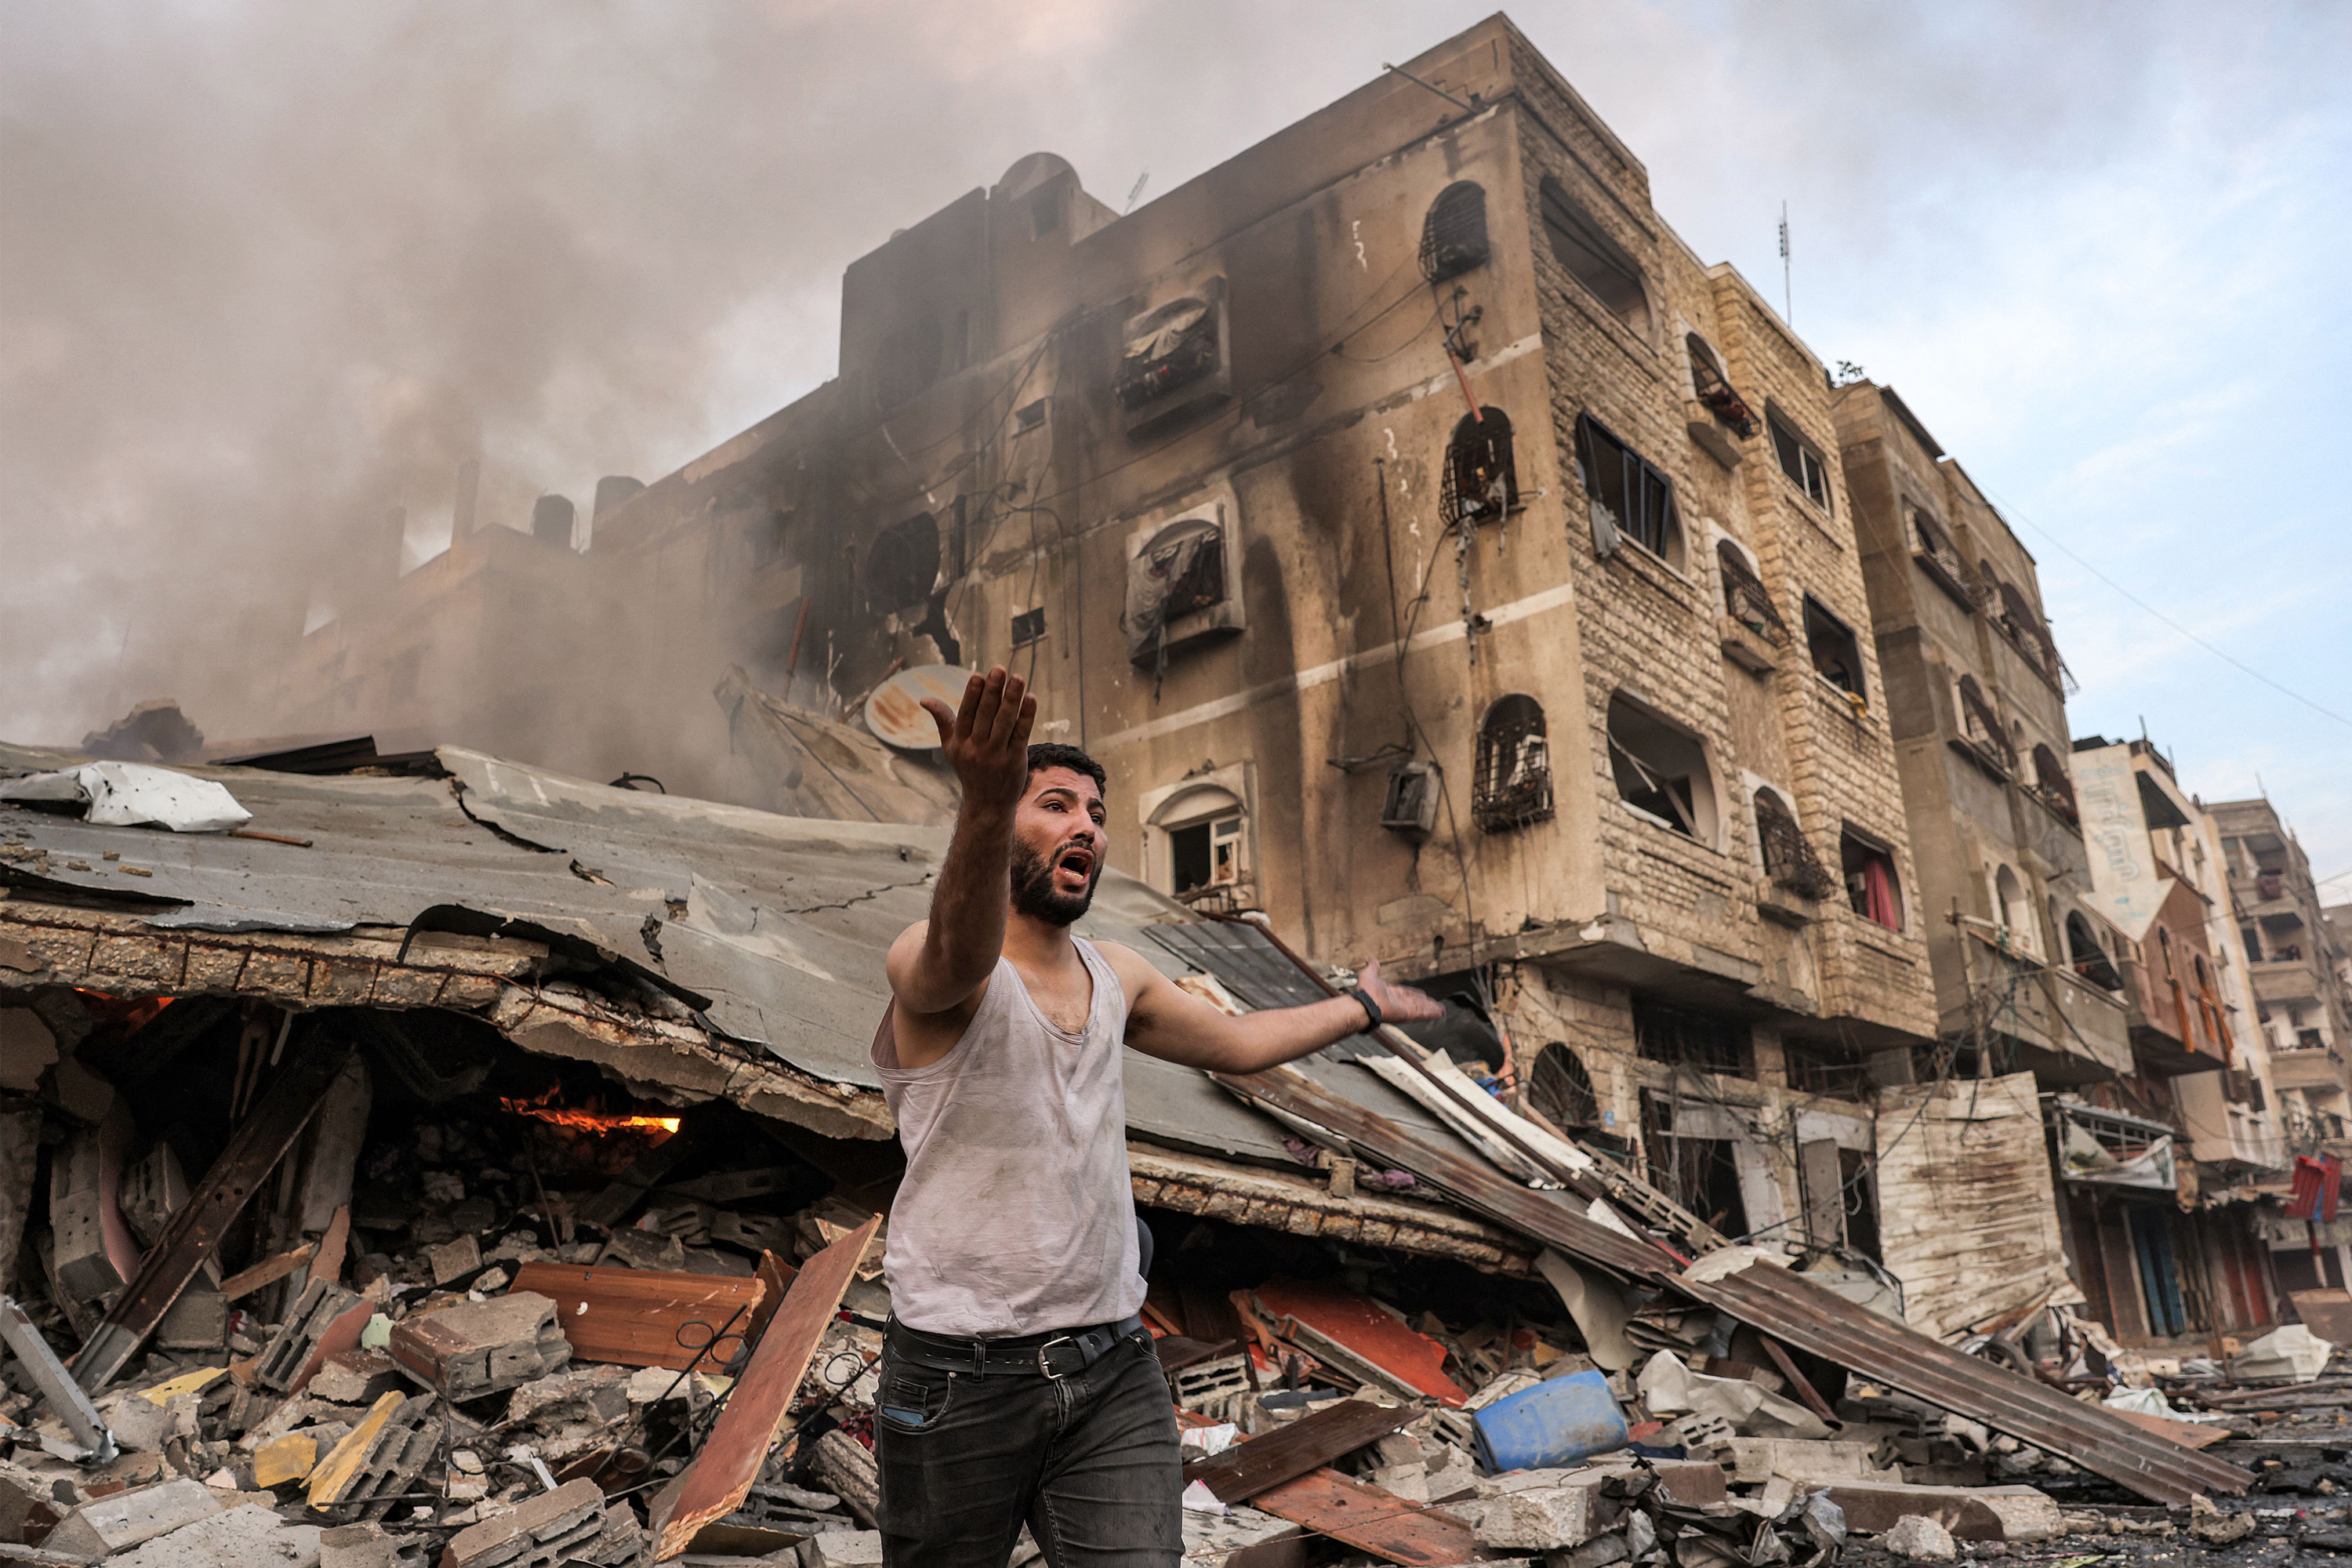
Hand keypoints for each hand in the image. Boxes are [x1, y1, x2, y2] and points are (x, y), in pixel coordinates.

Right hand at [921, 666, 1036, 814]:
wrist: (987, 804)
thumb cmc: (968, 769)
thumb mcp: (951, 747)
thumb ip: (942, 721)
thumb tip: (924, 699)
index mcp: (960, 743)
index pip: (966, 714)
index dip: (972, 695)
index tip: (979, 675)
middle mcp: (976, 749)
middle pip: (985, 715)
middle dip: (992, 691)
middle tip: (999, 669)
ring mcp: (996, 755)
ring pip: (1004, 722)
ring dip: (1012, 699)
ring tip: (1018, 678)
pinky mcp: (1015, 760)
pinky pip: (1021, 734)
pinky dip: (1027, 716)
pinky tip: (1031, 698)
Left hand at [1357, 958, 1442, 1024]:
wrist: (1365, 1002)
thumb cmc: (1366, 990)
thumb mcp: (1370, 973)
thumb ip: (1373, 966)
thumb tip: (1369, 958)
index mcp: (1392, 994)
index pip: (1407, 993)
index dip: (1415, 994)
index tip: (1423, 994)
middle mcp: (1399, 1002)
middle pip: (1417, 1002)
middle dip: (1426, 1003)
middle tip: (1435, 1004)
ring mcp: (1404, 1009)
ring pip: (1422, 1008)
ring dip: (1432, 1008)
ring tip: (1441, 1010)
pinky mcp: (1408, 1014)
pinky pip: (1423, 1013)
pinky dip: (1432, 1013)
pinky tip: (1440, 1013)